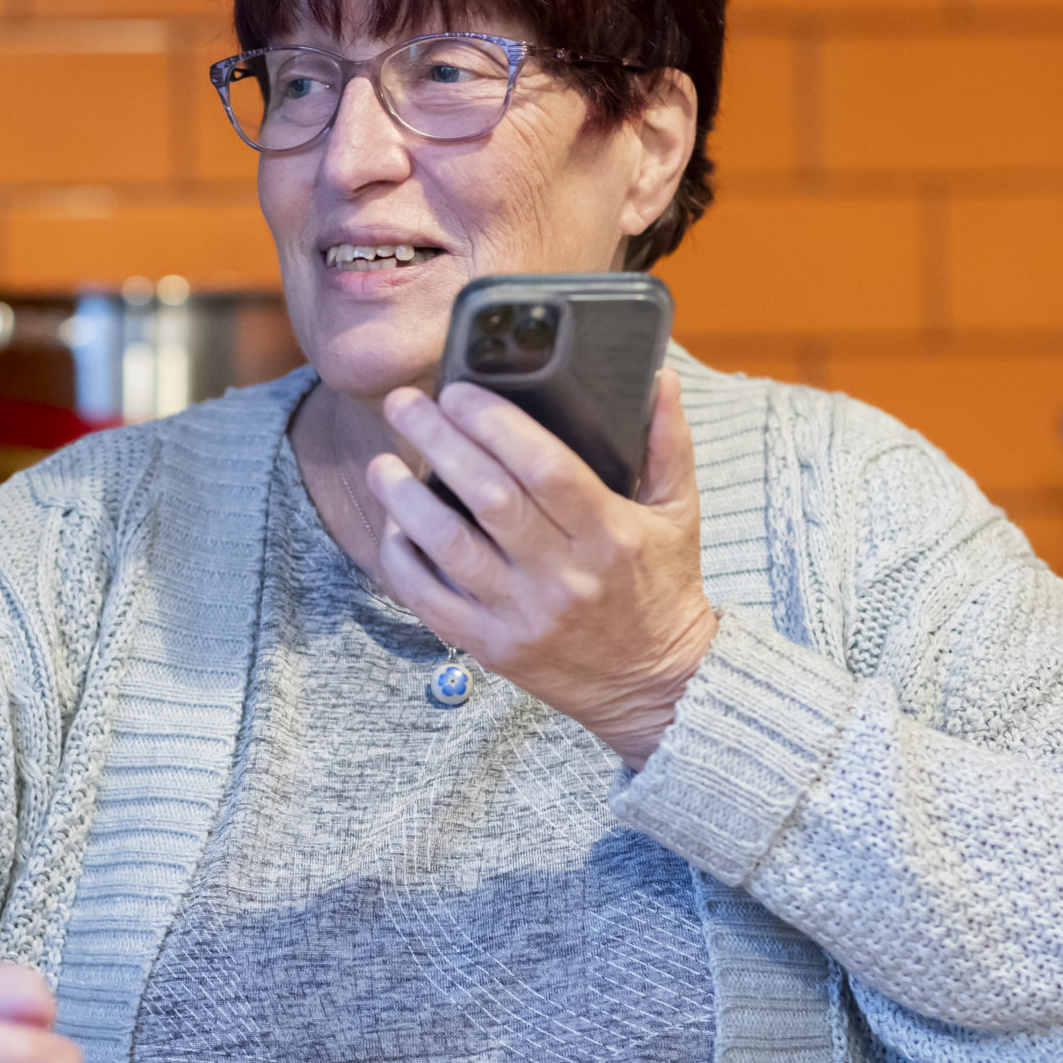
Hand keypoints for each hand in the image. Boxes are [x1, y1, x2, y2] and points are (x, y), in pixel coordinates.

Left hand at [369, 366, 718, 767]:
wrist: (656, 686)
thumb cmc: (663, 586)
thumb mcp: (680, 513)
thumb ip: (667, 442)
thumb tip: (660, 376)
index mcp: (610, 534)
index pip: (545, 467)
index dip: (495, 423)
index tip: (458, 391)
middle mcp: (565, 575)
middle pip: (488, 497)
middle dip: (438, 441)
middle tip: (404, 404)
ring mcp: (523, 614)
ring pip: (449, 547)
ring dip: (406, 499)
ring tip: (382, 463)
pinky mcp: (493, 647)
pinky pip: (431, 601)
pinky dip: (403, 561)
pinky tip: (394, 527)